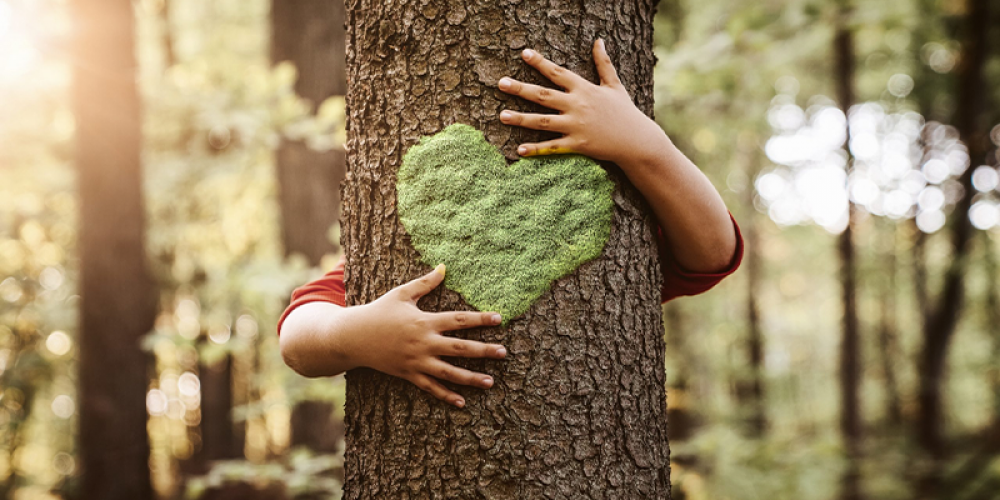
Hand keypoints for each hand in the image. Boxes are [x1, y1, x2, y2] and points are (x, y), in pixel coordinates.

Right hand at [347, 264, 506, 407]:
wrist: (352, 337)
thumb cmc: (378, 312)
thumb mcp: (401, 294)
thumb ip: (425, 283)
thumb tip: (444, 267)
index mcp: (424, 321)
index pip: (458, 320)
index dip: (480, 319)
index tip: (499, 319)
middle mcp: (423, 343)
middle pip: (459, 348)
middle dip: (483, 350)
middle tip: (504, 352)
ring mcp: (416, 361)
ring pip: (448, 372)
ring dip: (470, 378)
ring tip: (491, 382)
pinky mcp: (408, 375)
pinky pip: (430, 387)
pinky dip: (446, 395)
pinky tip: (462, 402)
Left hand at [497, 39, 667, 167]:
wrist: (637, 140)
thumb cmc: (625, 112)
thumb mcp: (614, 85)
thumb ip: (603, 63)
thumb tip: (599, 40)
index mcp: (584, 89)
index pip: (558, 72)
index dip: (540, 63)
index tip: (524, 53)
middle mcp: (578, 105)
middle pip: (543, 95)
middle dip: (521, 88)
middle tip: (501, 83)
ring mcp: (576, 126)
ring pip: (543, 122)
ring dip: (521, 118)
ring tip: (502, 115)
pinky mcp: (578, 145)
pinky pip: (553, 147)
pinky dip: (536, 149)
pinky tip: (519, 150)